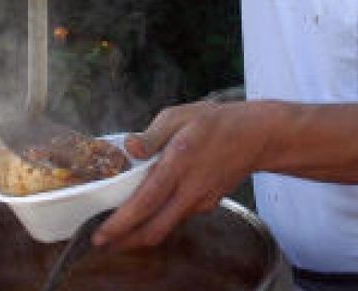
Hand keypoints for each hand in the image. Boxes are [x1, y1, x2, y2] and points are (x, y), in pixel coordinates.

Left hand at [91, 100, 272, 249]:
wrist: (257, 136)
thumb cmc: (216, 122)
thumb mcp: (179, 116)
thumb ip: (151, 134)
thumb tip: (129, 147)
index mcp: (178, 164)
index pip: (144, 203)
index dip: (120, 225)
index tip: (100, 235)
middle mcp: (190, 189)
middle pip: (154, 230)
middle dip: (126, 242)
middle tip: (104, 243)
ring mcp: (201, 201)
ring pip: (166, 227)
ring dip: (141, 233)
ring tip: (120, 230)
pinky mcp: (208, 204)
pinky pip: (179, 217)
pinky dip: (159, 220)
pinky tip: (149, 212)